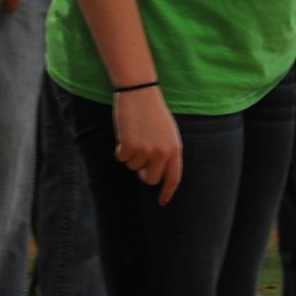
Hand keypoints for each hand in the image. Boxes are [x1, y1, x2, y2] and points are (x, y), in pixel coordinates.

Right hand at [114, 86, 183, 204]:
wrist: (140, 93)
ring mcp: (146, 151)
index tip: (163, 202)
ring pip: (133, 167)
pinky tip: (125, 133)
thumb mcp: (167, 133)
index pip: (173, 178)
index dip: (167, 192)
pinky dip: (120, 148)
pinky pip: (121, 158)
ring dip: (131, 154)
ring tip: (135, 135)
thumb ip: (166, 152)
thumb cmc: (153, 112)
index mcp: (175, 149)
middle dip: (143, 173)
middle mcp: (162, 153)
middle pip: (151, 179)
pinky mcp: (130, 146)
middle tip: (140, 158)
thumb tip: (158, 174)